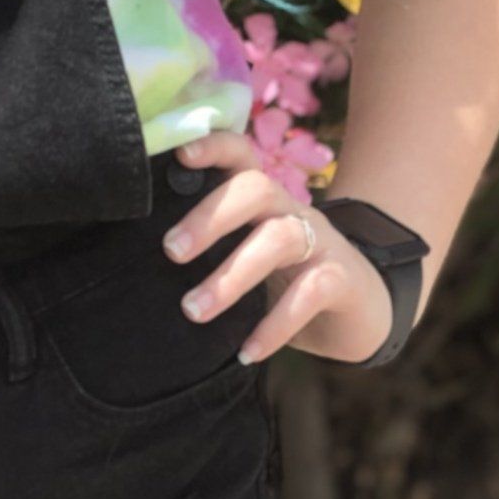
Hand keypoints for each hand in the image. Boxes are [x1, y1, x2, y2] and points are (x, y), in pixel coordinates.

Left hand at [163, 131, 395, 369]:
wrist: (362, 307)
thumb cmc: (285, 277)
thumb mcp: (249, 251)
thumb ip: (211, 245)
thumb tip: (135, 258)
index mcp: (264, 196)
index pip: (240, 153)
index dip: (213, 145)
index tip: (180, 153)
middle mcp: (291, 208)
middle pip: (255, 188)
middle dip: (209, 217)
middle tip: (170, 252)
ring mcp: (320, 240)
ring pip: (277, 239)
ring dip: (232, 276)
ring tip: (193, 310)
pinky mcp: (342, 279)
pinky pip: (309, 293)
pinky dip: (275, 325)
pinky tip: (246, 353)